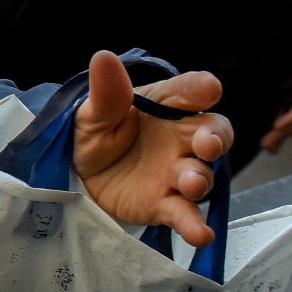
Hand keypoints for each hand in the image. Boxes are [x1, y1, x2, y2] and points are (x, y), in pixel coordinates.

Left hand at [72, 51, 232, 248]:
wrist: (75, 177)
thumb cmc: (93, 136)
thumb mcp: (92, 113)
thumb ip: (106, 92)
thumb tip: (104, 57)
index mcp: (164, 107)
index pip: (190, 92)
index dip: (200, 90)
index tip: (208, 89)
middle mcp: (180, 138)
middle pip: (213, 133)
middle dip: (215, 138)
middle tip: (207, 143)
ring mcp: (176, 173)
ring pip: (202, 174)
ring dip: (200, 179)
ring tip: (190, 182)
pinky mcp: (165, 204)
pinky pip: (185, 213)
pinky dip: (194, 224)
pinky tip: (201, 234)